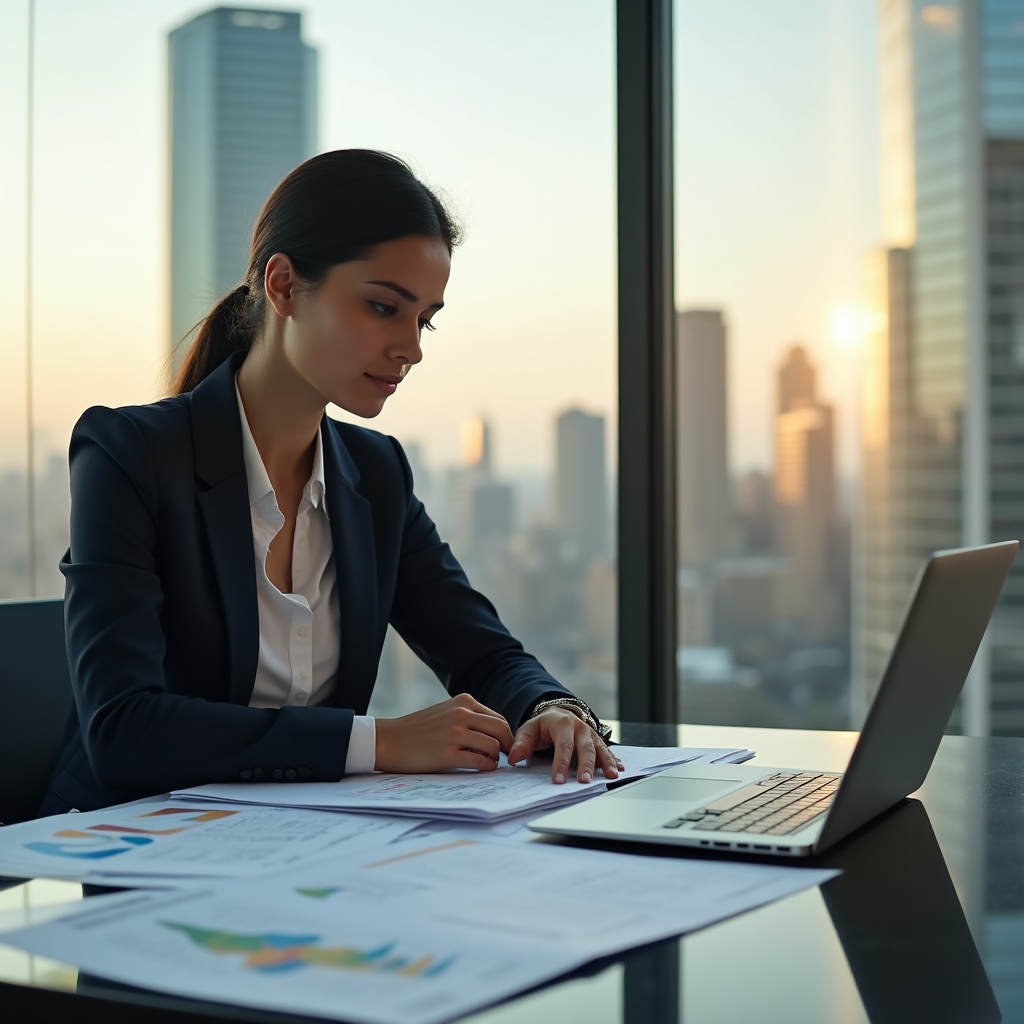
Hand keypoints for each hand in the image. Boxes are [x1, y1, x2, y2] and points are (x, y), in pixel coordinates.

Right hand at [374, 693, 513, 773]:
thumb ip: (469, 717)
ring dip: (496, 758)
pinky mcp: (447, 754)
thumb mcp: (446, 712)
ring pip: (493, 746)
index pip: (498, 718)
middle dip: (507, 746)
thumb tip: (496, 734)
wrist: (389, 739)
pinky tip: (482, 768)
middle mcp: (461, 714)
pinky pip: (480, 762)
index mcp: (463, 702)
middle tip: (505, 757)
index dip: (505, 735)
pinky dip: (487, 767)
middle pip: (501, 730)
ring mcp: (455, 734)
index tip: (504, 747)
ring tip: (489, 763)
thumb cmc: (418, 729)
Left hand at [507, 707, 623, 784]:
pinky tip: (621, 769)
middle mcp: (580, 727)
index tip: (559, 780)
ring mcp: (591, 734)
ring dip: (606, 763)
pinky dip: (614, 760)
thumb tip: (513, 758)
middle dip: (586, 766)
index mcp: (562, 724)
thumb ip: (522, 744)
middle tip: (585, 782)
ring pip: (600, 749)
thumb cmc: (542, 726)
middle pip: (585, 748)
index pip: (563, 746)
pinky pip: (608, 751)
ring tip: (611, 776)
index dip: (561, 764)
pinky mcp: (598, 741)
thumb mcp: (528, 730)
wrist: (558, 714)